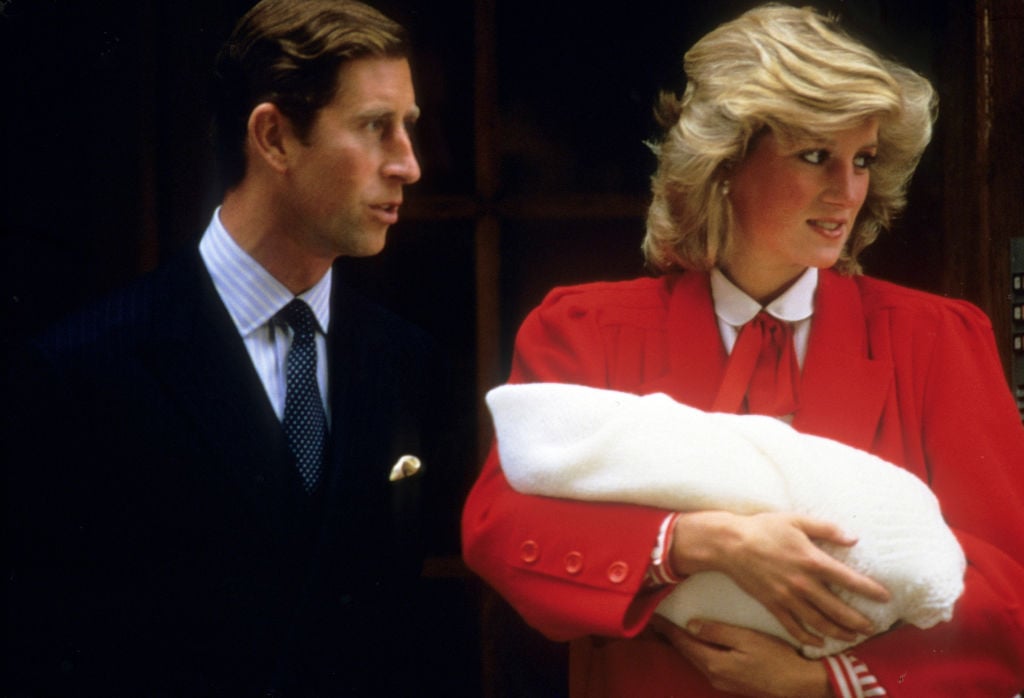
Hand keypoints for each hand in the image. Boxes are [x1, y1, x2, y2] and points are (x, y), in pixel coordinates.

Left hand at [649, 615, 832, 697]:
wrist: (799, 684)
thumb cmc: (776, 658)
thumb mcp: (746, 638)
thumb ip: (717, 632)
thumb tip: (691, 626)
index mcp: (714, 663)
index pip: (682, 642)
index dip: (667, 628)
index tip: (653, 616)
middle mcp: (714, 675)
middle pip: (686, 652)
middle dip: (671, 636)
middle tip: (657, 621)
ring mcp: (723, 681)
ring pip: (696, 658)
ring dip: (684, 644)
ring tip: (672, 629)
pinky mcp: (732, 681)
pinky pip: (707, 663)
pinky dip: (698, 651)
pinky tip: (698, 642)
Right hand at [669, 511, 889, 646]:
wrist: (729, 544)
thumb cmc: (763, 528)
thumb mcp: (796, 520)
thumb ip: (827, 529)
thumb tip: (853, 538)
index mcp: (812, 561)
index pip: (849, 580)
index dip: (869, 590)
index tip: (885, 597)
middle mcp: (803, 584)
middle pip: (837, 609)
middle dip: (858, 621)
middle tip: (872, 627)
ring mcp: (787, 597)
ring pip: (819, 622)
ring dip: (838, 632)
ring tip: (852, 636)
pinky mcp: (772, 605)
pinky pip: (793, 627)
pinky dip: (808, 637)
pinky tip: (818, 641)